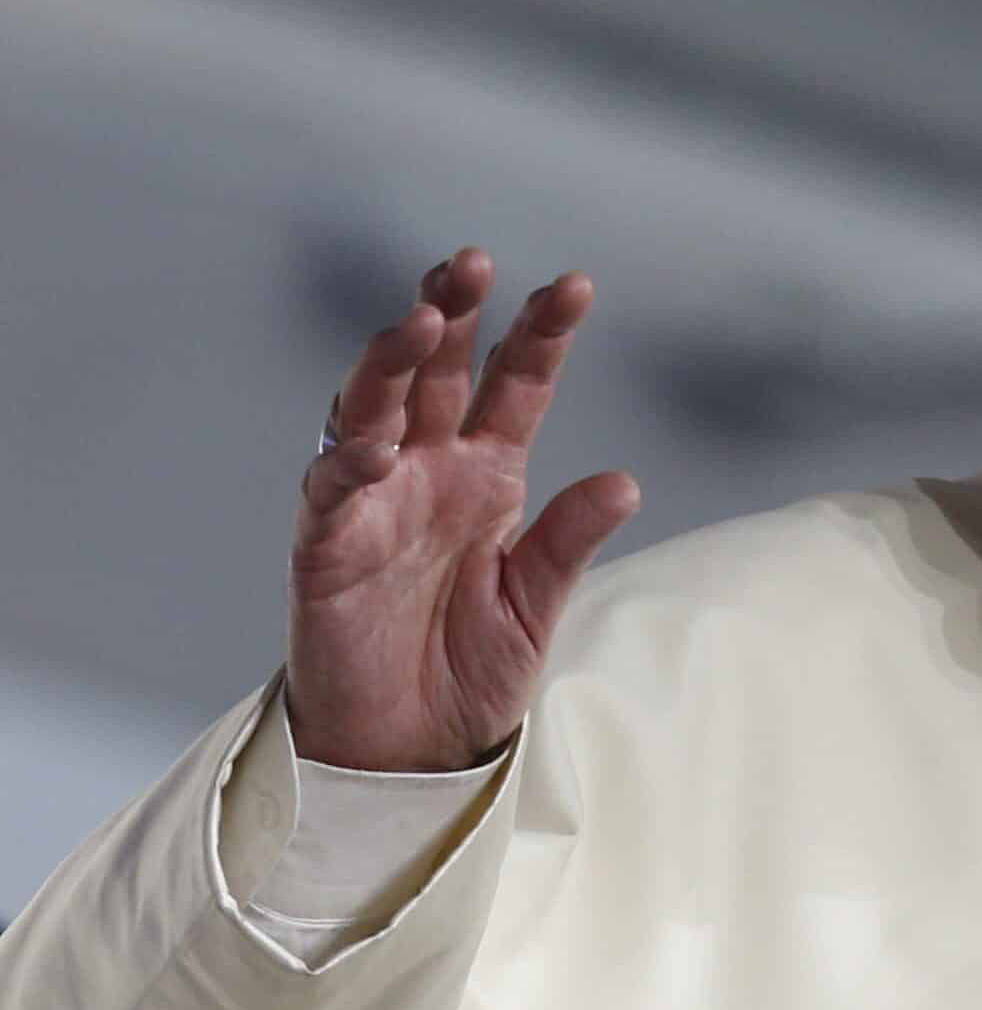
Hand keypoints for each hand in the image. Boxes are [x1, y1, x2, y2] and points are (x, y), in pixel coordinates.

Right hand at [285, 249, 639, 770]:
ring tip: (422, 317)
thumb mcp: (536, 606)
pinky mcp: (327, 543)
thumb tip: (626, 481)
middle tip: (473, 261)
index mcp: (489, 474)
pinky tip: (377, 440)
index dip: (541, 334)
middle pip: (441, 371)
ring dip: (394, 360)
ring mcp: (375, 499)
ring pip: (376, 405)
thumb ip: (569, 542)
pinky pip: (332, 488)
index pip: (517, 385)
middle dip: (454, 312)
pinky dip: (351, 459)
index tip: (575, 286)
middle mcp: (430, 470)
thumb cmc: (469, 670)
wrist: (406, 748)